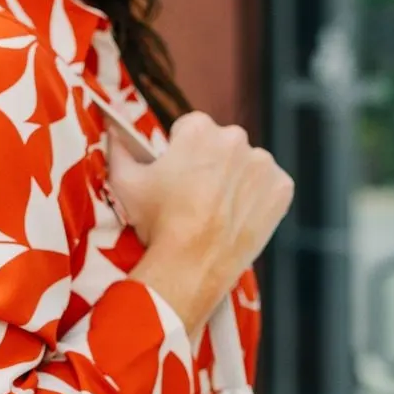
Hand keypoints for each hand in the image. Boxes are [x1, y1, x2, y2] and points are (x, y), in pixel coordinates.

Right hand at [108, 112, 293, 336]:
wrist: (191, 265)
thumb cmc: (157, 222)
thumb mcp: (125, 182)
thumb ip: (117, 148)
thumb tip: (112, 129)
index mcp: (198, 128)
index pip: (190, 130)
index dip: (181, 154)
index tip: (177, 178)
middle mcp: (235, 137)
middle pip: (222, 145)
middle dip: (212, 165)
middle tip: (196, 198)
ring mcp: (262, 163)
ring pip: (248, 165)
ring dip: (237, 181)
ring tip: (218, 211)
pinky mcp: (281, 188)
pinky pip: (271, 187)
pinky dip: (260, 199)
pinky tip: (239, 218)